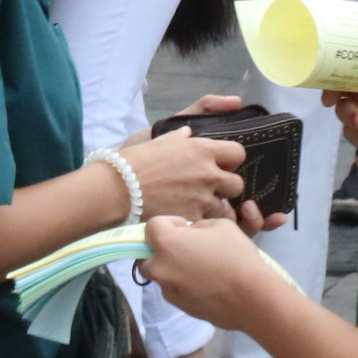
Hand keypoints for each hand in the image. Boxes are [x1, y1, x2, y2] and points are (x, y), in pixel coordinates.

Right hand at [119, 123, 251, 223]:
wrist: (119, 187)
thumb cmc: (137, 160)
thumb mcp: (161, 139)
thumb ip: (181, 136)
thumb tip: (189, 134)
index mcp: (203, 149)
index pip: (238, 154)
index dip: (231, 160)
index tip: (222, 165)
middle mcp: (208, 173)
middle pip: (237, 185)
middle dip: (227, 188)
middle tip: (212, 190)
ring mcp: (202, 199)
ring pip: (226, 209)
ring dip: (216, 209)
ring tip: (201, 210)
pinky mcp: (192, 219)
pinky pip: (207, 224)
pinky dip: (201, 224)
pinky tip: (190, 221)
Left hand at [133, 207, 279, 329]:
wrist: (252, 297)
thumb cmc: (237, 255)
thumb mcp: (220, 225)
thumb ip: (197, 227)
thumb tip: (190, 234)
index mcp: (167, 244)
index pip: (151, 226)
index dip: (168, 223)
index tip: (185, 226)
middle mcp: (161, 268)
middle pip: (146, 256)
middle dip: (161, 250)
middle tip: (184, 247)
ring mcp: (169, 290)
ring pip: (161, 275)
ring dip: (172, 268)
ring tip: (199, 267)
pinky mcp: (180, 307)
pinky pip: (175, 290)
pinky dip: (184, 285)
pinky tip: (206, 284)